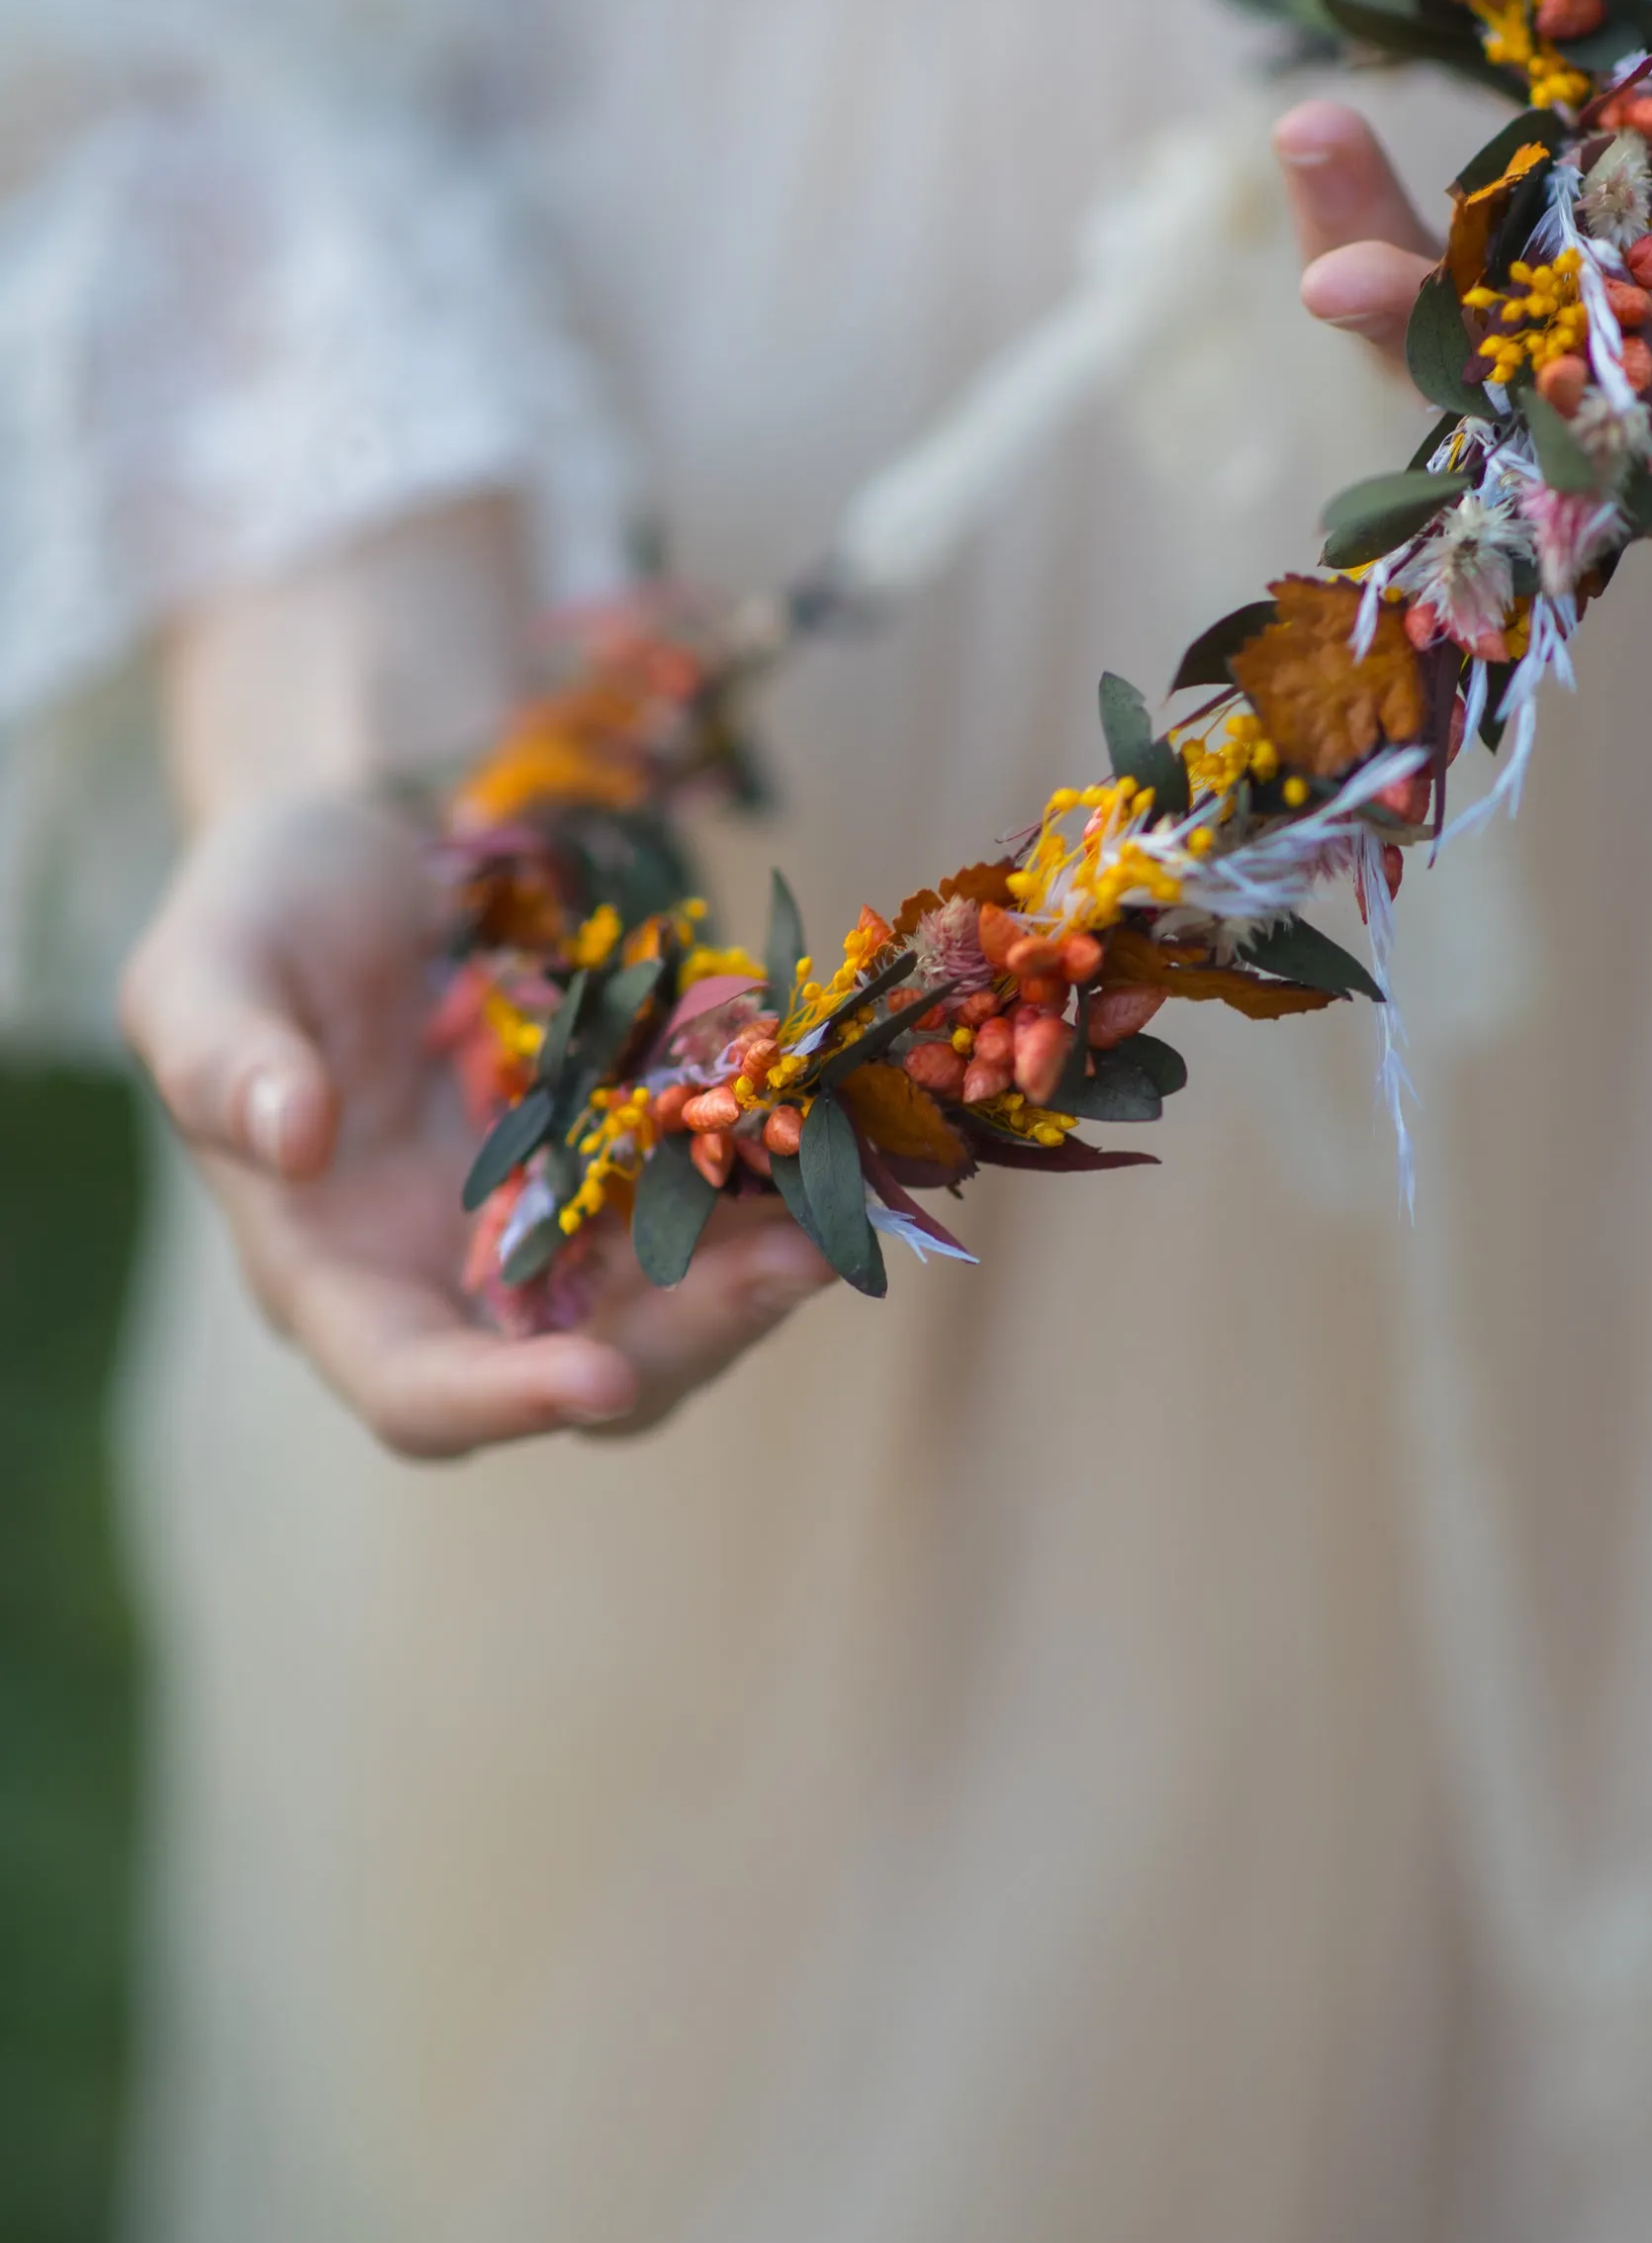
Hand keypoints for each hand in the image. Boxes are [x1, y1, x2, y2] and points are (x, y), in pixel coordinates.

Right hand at [119, 793, 831, 1458]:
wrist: (375, 839)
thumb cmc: (268, 907)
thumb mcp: (207, 960)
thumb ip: (225, 1056)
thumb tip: (291, 1138)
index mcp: (336, 1269)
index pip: (413, 1389)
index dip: (498, 1402)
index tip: (589, 1379)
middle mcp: (461, 1278)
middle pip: (586, 1371)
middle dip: (693, 1336)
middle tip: (792, 1267)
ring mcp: (566, 1226)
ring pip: (681, 1310)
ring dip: (765, 1275)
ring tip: (849, 1210)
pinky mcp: (644, 1164)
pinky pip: (729, 1214)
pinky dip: (789, 1191)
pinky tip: (853, 1142)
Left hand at [1275, 0, 1651, 502]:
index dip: (1632, 442)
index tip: (1542, 383)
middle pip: (1550, 391)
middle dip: (1435, 338)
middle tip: (1335, 275)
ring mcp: (1614, 259)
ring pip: (1472, 299)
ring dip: (1377, 236)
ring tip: (1306, 136)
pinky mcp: (1561, 182)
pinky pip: (1458, 184)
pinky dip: (1405, 119)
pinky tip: (1364, 7)